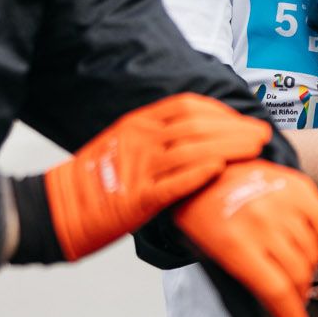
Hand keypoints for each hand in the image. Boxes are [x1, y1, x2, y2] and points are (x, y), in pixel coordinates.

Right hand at [42, 93, 273, 260]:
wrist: (55, 210)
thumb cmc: (91, 183)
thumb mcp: (122, 145)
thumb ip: (155, 139)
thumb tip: (194, 140)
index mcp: (137, 124)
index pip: (188, 107)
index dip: (222, 112)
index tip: (243, 121)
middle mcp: (140, 140)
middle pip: (197, 126)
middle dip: (234, 129)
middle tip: (261, 134)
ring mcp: (138, 168)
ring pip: (192, 151)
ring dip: (228, 149)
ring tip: (254, 150)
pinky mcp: (136, 199)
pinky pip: (173, 183)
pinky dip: (198, 175)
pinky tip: (220, 170)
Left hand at [176, 161, 317, 316]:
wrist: (204, 166)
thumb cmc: (205, 218)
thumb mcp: (211, 261)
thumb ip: (238, 299)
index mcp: (234, 243)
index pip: (276, 290)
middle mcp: (260, 221)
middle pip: (297, 274)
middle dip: (297, 296)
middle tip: (291, 299)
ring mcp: (280, 199)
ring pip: (312, 252)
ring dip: (308, 270)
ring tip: (294, 270)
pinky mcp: (296, 184)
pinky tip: (306, 246)